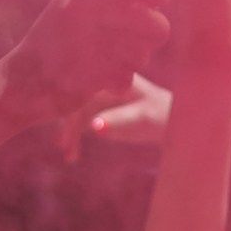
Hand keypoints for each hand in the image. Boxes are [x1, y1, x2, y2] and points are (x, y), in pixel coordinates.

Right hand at [8, 0, 170, 120]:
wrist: (20, 81)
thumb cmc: (54, 41)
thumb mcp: (73, 5)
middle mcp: (82, 13)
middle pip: (148, 20)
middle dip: (156, 30)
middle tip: (152, 38)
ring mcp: (84, 45)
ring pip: (140, 51)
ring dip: (137, 58)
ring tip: (123, 60)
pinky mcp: (86, 76)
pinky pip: (125, 76)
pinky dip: (120, 80)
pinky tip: (108, 80)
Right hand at [56, 71, 172, 161]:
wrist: (170, 122)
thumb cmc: (160, 115)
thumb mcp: (141, 118)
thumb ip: (118, 120)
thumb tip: (94, 126)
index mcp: (111, 75)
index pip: (83, 84)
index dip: (69, 100)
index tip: (61, 118)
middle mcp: (100, 82)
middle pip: (74, 99)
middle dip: (67, 121)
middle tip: (63, 144)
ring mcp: (96, 96)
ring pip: (72, 112)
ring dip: (68, 133)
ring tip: (69, 155)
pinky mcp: (95, 111)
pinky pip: (77, 122)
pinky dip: (73, 137)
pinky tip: (72, 154)